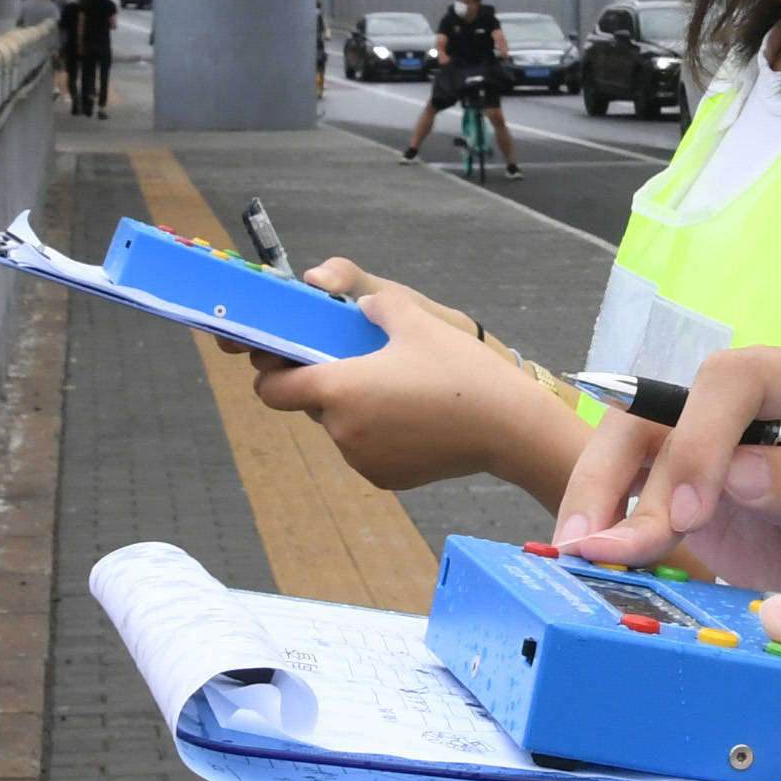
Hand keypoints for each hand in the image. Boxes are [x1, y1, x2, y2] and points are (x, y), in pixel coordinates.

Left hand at [239, 262, 575, 494]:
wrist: (508, 427)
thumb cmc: (461, 370)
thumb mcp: (417, 319)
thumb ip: (377, 303)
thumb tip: (361, 303)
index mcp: (337, 389)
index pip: (272, 390)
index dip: (273, 373)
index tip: (290, 358)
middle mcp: (341, 430)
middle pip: (310, 406)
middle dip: (325, 386)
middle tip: (359, 363)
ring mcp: (362, 459)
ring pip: (340, 429)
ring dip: (354, 410)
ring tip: (395, 388)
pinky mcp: (385, 478)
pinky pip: (366, 450)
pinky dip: (378, 434)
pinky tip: (413, 416)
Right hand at [553, 344, 780, 607]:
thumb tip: (741, 471)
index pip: (738, 379)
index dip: (702, 437)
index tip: (691, 514)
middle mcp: (749, 397)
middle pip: (662, 405)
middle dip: (626, 474)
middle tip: (613, 549)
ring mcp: (706, 431)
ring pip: (626, 438)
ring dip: (597, 496)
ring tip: (584, 556)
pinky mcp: (675, 471)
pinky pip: (622, 478)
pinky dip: (599, 516)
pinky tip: (588, 555)